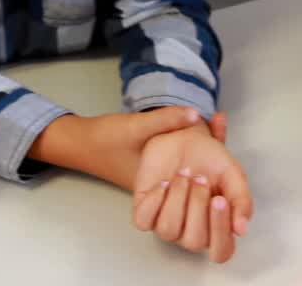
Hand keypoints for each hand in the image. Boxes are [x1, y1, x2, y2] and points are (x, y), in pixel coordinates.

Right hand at [31, 107, 204, 191]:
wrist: (79, 142)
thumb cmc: (106, 141)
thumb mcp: (136, 126)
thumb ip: (166, 119)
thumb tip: (197, 113)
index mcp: (160, 185)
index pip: (194, 186)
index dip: (211, 172)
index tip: (222, 149)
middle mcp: (162, 186)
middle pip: (195, 175)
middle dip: (211, 155)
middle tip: (221, 125)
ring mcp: (157, 177)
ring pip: (188, 165)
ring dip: (200, 147)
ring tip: (215, 123)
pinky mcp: (153, 166)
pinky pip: (178, 156)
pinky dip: (188, 143)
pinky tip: (196, 124)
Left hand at [132, 116, 252, 263]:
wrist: (184, 137)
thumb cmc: (210, 160)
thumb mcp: (233, 175)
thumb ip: (242, 201)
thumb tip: (241, 229)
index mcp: (216, 228)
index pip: (221, 251)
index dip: (220, 231)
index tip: (219, 199)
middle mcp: (191, 233)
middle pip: (194, 241)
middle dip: (197, 205)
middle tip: (200, 178)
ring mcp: (167, 224)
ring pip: (168, 230)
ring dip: (177, 197)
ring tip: (183, 174)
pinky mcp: (145, 212)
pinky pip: (143, 221)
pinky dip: (155, 200)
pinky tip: (164, 183)